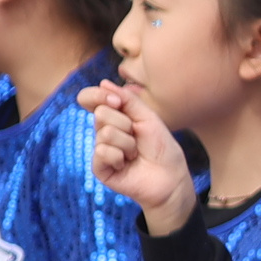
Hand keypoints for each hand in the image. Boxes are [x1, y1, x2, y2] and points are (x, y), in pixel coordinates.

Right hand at [81, 78, 197, 236]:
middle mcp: (103, 132)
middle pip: (101, 113)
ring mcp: (100, 150)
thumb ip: (128, 100)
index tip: (116, 101)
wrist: (170, 177)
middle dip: (126, 124)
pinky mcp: (99, 168)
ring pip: (105, 133)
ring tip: (135, 154)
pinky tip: (126, 164)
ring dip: (128, 143)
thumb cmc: (161, 147)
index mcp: (114, 117)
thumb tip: (103, 83)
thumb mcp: (148, 118)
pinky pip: (102, 152)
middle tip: (137, 137)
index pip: (90, 99)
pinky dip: (120, 157)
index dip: (97, 96)